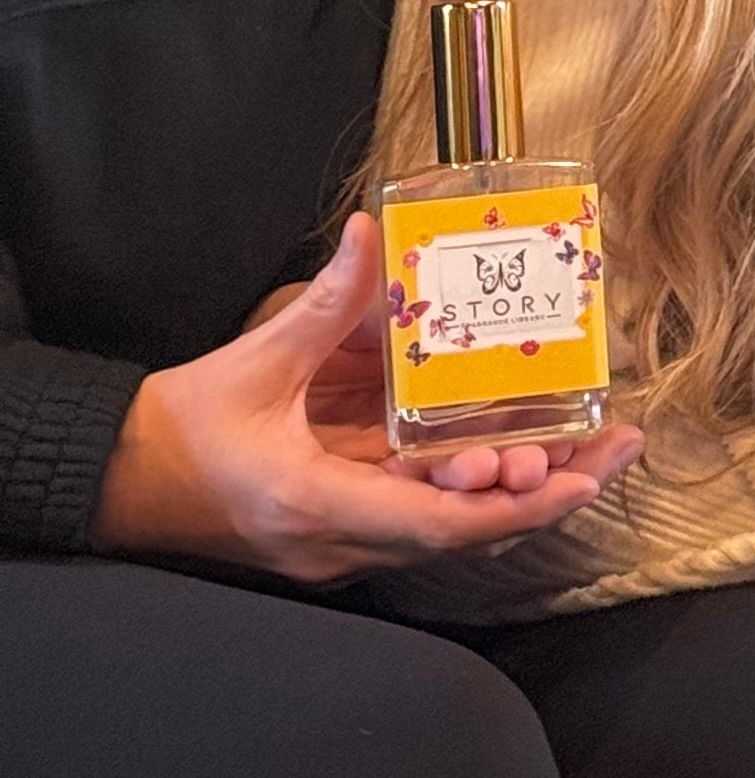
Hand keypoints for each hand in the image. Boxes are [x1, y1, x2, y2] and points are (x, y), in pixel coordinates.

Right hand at [90, 216, 644, 583]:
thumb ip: (321, 306)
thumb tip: (370, 234)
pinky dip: (472, 488)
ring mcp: (343, 543)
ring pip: (450, 528)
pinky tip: (517, 451)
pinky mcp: (341, 529)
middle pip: (466, 533)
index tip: (579, 478)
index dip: (517, 505)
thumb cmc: (178, 432)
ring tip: (590, 449)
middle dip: (546, 492)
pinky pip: (422, 515)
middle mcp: (343, 541)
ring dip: (518, 491)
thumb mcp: (252, 365)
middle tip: (616, 449)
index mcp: (322, 507)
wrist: (116, 481)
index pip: (442, 525)